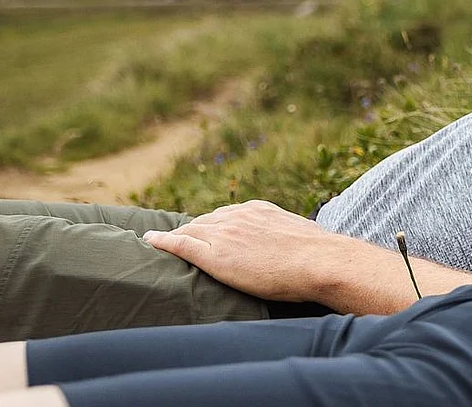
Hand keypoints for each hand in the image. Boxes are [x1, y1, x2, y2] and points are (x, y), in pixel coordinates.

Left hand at [143, 199, 364, 303]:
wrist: (320, 261)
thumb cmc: (319, 256)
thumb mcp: (301, 237)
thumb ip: (286, 238)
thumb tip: (296, 250)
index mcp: (259, 210)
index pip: (226, 215)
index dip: (212, 225)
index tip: (205, 232)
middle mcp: (238, 216)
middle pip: (204, 222)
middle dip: (190, 230)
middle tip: (178, 241)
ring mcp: (225, 233)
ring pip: (190, 231)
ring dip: (174, 237)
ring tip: (159, 242)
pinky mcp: (215, 254)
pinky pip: (180, 245)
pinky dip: (162, 241)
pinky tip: (150, 241)